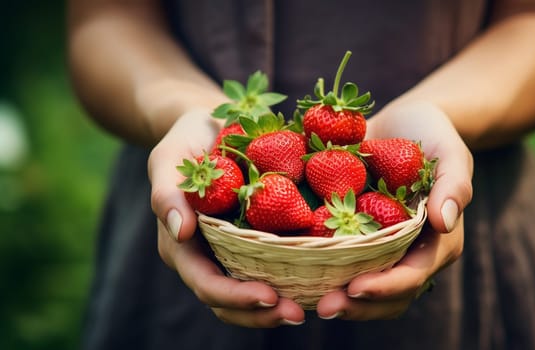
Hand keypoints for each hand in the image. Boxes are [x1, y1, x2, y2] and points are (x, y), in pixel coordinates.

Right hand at [148, 110, 304, 326]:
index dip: (234, 297)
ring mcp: (232, 251)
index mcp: (183, 246)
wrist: (210, 129)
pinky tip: (319, 276)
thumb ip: (167, 192)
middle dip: (261, 314)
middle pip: (230, 302)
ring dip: (278, 306)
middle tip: (298, 314)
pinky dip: (292, 277)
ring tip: (309, 307)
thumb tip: (181, 231)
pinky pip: (272, 265)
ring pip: (252, 292)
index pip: (206, 283)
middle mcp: (208, 256)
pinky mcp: (256, 240)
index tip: (268, 297)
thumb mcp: (169, 158)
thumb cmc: (187, 142)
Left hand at [316, 100, 472, 319]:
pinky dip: (318, 268)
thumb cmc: (433, 135)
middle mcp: (407, 252)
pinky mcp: (355, 235)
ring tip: (303, 300)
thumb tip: (443, 223)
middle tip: (325, 308)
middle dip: (357, 306)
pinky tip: (289, 268)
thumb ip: (454, 185)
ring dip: (335, 296)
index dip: (387, 287)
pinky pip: (339, 258)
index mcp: (436, 241)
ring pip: (360, 287)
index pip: (413, 274)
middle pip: (386, 296)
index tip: (356, 288)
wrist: (402, 122)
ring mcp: (380, 246)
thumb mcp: (451, 152)